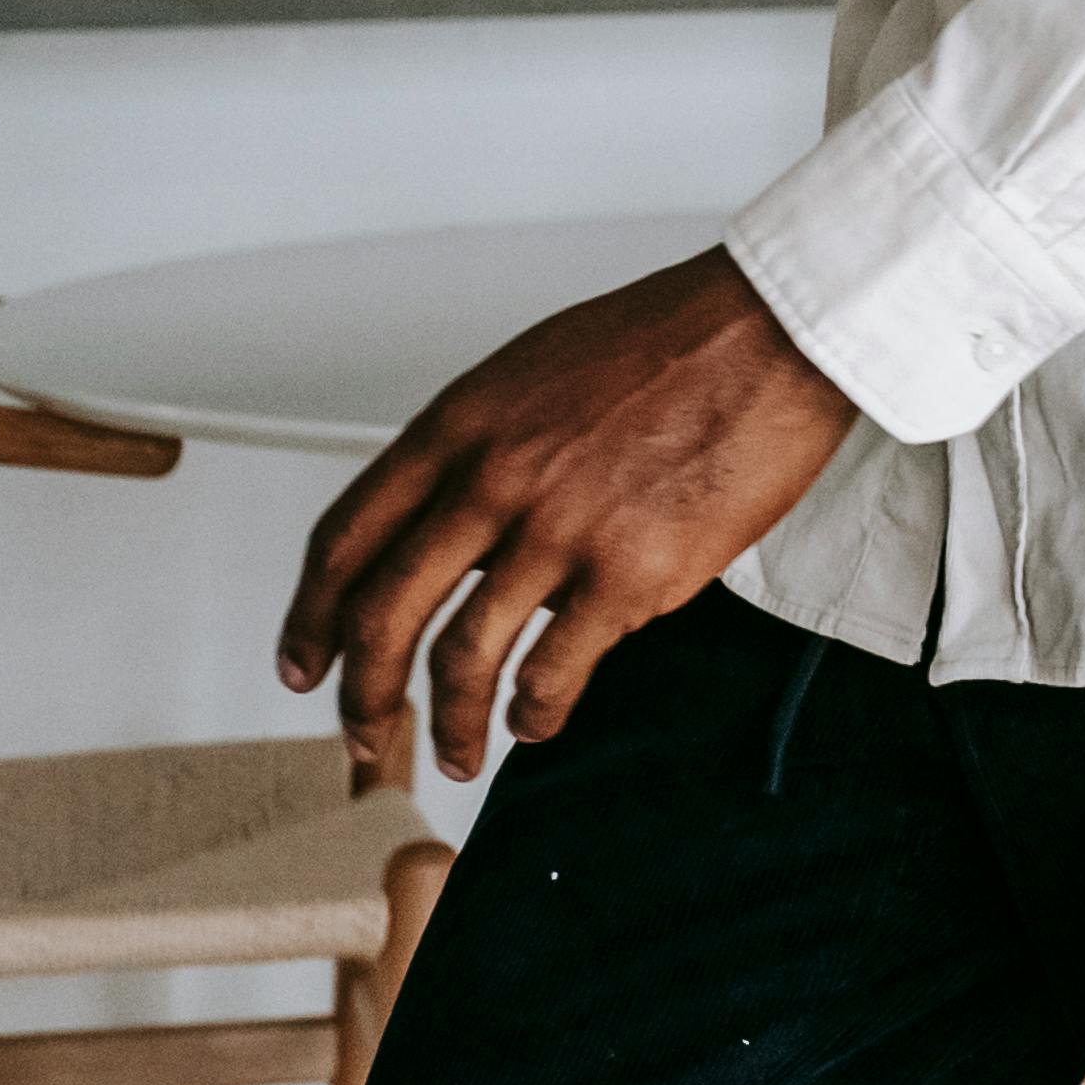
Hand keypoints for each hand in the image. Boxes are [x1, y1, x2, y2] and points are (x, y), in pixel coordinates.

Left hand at [274, 249, 859, 786]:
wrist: (778, 330)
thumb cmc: (675, 338)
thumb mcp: (537, 370)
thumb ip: (481, 447)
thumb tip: (453, 527)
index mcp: (460, 425)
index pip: (345, 539)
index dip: (311, 616)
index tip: (305, 662)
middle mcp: (493, 480)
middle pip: (385, 615)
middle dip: (364, 695)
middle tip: (365, 735)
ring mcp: (560, 531)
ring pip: (462, 659)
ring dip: (451, 725)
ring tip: (458, 754)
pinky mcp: (633, 573)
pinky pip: (555, 671)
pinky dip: (534, 713)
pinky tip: (536, 722)